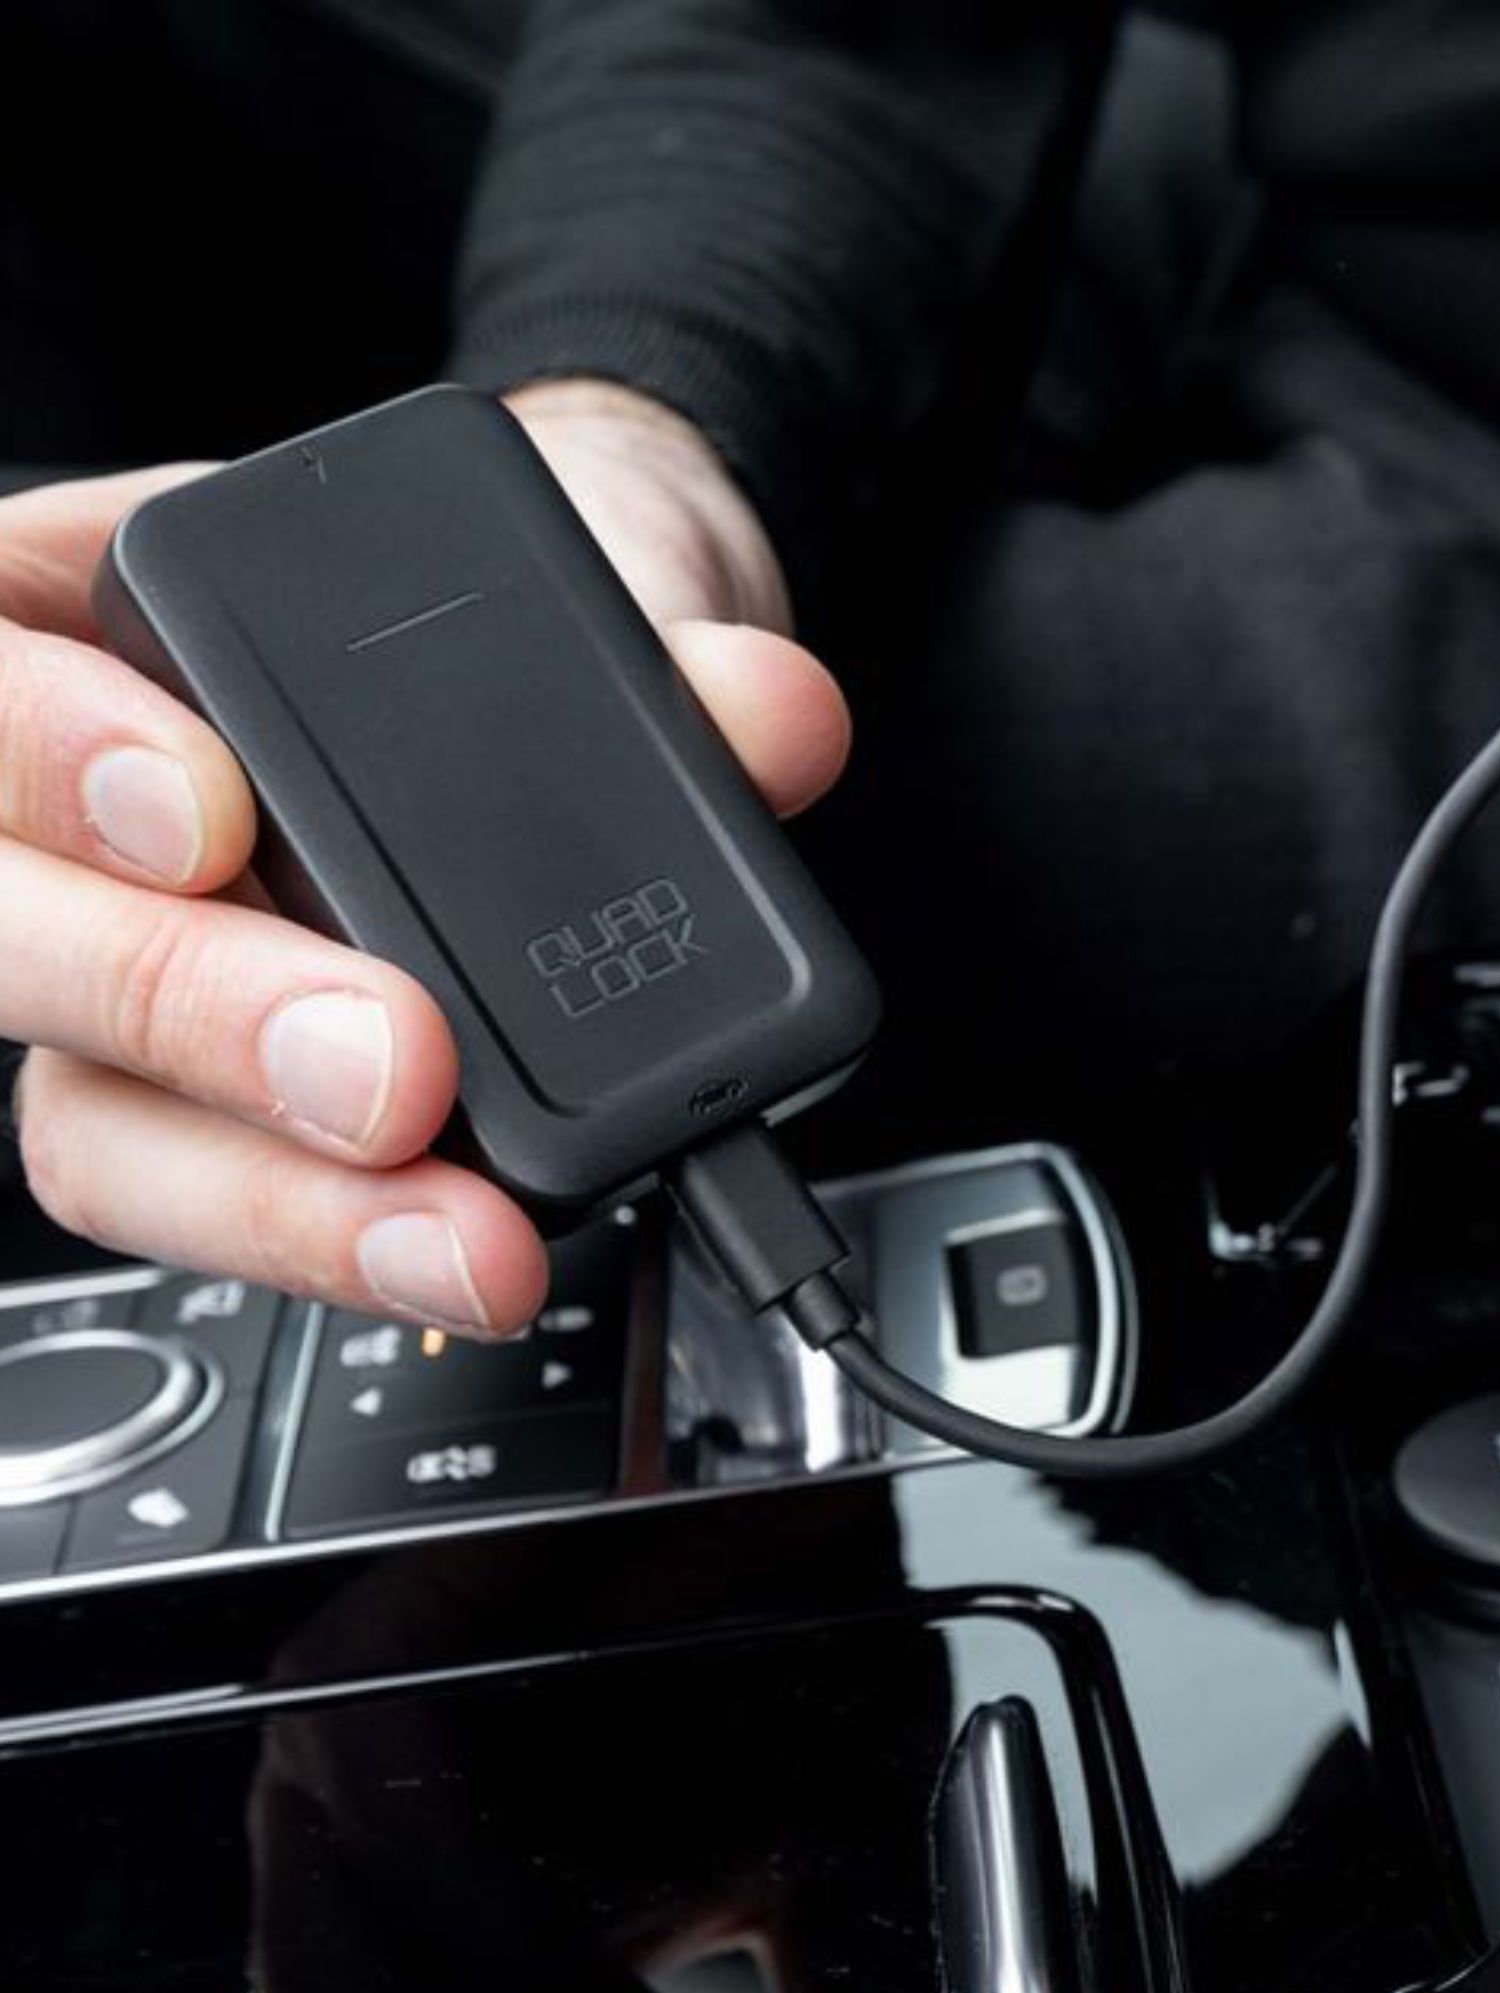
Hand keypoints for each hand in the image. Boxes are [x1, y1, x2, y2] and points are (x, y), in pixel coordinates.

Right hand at [6, 387, 847, 1334]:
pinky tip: (469, 1255)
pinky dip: (348, 1244)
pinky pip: (224, 1207)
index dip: (57, 750)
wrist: (551, 705)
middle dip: (185, 1006)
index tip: (214, 808)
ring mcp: (121, 995)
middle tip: (386, 1067)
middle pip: (9, 938)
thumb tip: (775, 717)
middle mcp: (63, 830)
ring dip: (279, 1199)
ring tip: (465, 1231)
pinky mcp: (211, 1124)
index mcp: (83, 627)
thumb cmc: (488, 636)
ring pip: (98, 1125)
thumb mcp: (555, 584)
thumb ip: (662, 647)